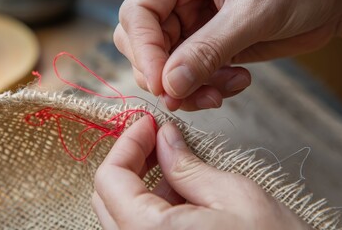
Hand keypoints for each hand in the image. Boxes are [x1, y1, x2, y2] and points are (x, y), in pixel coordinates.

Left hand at [92, 117, 310, 228]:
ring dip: (141, 181)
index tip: (148, 122)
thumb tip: (164, 136)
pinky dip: (152, 203)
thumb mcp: (233, 196)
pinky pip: (140, 228)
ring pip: (122, 212)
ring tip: (174, 161)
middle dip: (130, 159)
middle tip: (157, 137)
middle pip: (108, 197)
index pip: (110, 179)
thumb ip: (187, 165)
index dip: (127, 143)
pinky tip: (180, 190)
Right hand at [114, 0, 341, 110]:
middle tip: (187, 97)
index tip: (163, 84)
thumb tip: (171, 85)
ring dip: (190, 90)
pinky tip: (238, 82)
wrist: (331, 0)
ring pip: (167, 69)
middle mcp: (180, 3)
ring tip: (224, 90)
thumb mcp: (252, 13)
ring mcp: (193, 29)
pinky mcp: (208, 50)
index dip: (144, 51)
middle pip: (144, 46)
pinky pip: (192, 78)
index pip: (139, 15)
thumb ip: (209, 49)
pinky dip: (209, 89)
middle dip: (165, 77)